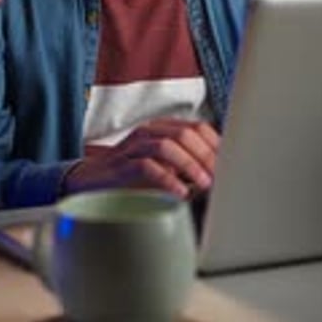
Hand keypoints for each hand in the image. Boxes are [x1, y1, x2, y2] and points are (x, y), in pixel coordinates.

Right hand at [63, 119, 219, 198]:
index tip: (231, 165)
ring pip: (167, 145)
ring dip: (190, 165)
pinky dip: (167, 179)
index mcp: (162, 128)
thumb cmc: (132, 176)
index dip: (217, 145)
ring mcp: (133, 147)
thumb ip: (188, 167)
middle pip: (186, 133)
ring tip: (204, 184)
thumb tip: (220, 177)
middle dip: (207, 155)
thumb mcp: (164, 167)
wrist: (90, 182)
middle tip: (220, 177)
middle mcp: (149, 132)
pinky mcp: (121, 165)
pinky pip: (146, 166)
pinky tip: (180, 193)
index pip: (198, 127)